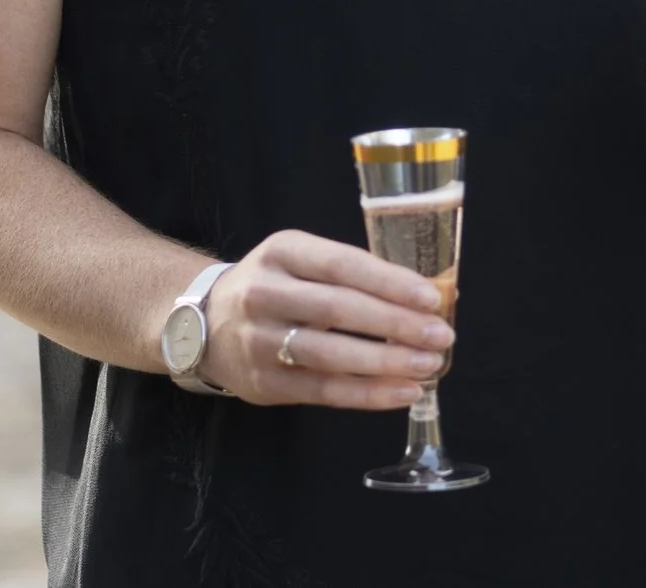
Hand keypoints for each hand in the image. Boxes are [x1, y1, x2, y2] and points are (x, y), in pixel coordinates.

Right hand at [193, 230, 453, 408]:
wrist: (203, 323)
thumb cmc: (275, 287)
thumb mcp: (301, 261)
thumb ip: (353, 274)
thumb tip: (428, 295)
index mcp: (284, 251)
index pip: (344, 264)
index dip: (390, 282)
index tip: (431, 297)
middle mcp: (266, 293)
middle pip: (339, 309)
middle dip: (396, 324)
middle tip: (441, 335)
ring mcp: (260, 340)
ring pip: (330, 354)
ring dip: (386, 362)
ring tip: (428, 367)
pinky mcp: (262, 383)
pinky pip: (322, 391)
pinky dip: (367, 394)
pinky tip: (402, 392)